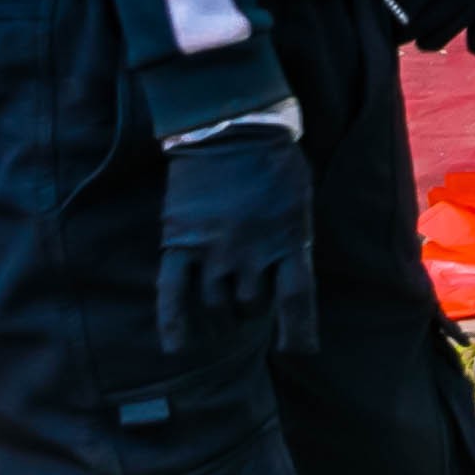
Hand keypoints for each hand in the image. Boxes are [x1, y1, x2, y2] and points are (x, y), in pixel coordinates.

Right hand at [154, 117, 317, 357]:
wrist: (230, 125)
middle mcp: (252, 252)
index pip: (297, 301)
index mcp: (290, 239)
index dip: (298, 332)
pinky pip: (173, 293)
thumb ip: (294, 237)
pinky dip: (174, 323)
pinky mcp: (181, 242)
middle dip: (255, 311)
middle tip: (252, 303)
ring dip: (222, 313)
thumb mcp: (300, 199)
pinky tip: (176, 347)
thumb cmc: (275, 160)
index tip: (298, 349)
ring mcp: (214, 249)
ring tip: (223, 311)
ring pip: (217, 304)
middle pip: (253, 306)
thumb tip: (289, 271)